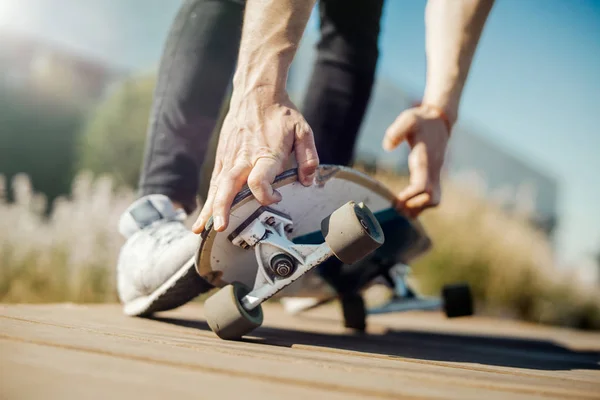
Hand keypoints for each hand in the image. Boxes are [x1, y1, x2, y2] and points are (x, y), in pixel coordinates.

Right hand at [192, 90, 318, 232]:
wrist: (256, 93)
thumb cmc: (281, 114)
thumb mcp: (303, 131)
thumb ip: (308, 158)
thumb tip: (307, 181)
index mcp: (265, 153)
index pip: (259, 180)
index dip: (266, 194)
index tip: (277, 197)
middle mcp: (244, 157)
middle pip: (229, 185)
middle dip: (223, 207)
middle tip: (220, 227)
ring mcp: (230, 158)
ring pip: (217, 186)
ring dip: (210, 208)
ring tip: (201, 230)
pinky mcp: (222, 157)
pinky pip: (214, 181)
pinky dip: (208, 199)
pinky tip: (204, 215)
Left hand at [382, 105, 450, 217]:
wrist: (438, 120)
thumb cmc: (421, 120)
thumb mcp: (408, 119)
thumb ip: (396, 131)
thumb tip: (387, 146)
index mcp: (425, 159)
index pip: (423, 186)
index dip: (410, 197)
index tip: (396, 201)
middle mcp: (433, 170)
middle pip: (432, 198)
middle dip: (415, 207)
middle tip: (396, 208)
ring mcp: (435, 174)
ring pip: (434, 200)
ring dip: (418, 208)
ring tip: (399, 209)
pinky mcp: (433, 176)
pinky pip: (431, 196)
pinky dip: (420, 204)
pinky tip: (405, 204)